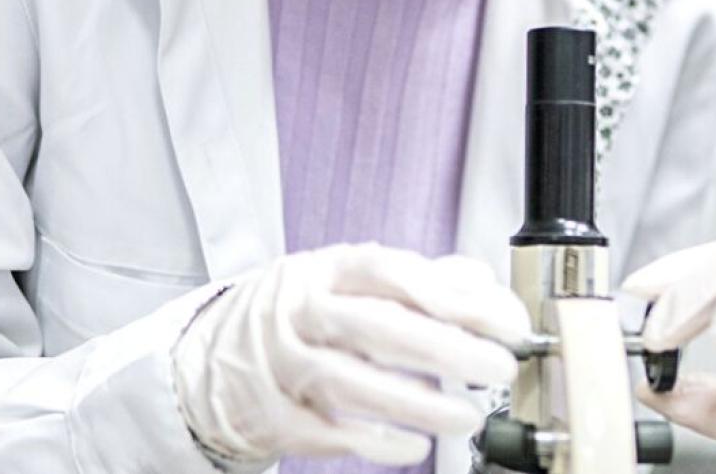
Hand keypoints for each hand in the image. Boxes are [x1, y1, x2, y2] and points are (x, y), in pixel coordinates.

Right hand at [173, 244, 530, 465]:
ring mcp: (279, 364)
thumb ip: (421, 281)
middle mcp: (300, 312)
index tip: (505, 321)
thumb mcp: (349, 282)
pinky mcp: (270, 414)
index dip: (454, 296)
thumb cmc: (298, 316)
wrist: (209, 358)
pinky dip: (372, 440)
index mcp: (327, 270)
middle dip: (445, 350)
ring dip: (416, 404)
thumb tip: (485, 286)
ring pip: (349, 383)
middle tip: (498, 369)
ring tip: (467, 417)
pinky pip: (324, 431)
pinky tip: (413, 445)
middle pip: (375, 327)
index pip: (393, 274)